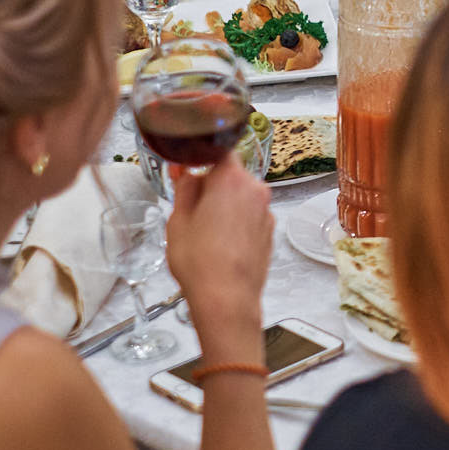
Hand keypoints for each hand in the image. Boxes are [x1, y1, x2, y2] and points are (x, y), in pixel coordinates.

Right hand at [165, 155, 271, 360]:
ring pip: (240, 196)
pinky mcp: (270, 229)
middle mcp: (256, 190)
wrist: (227, 298)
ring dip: (223, 204)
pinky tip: (219, 242)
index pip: (219, 151)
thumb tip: (184, 170)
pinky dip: (236, 220)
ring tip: (203, 231)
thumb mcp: (179, 220)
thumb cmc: (200, 262)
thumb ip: (184, 188)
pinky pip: (249, 214)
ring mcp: (266, 210)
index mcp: (232, 180)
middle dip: (211, 184)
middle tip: (189, 207)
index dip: (200, 158)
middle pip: (231, 174)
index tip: (186, 168)